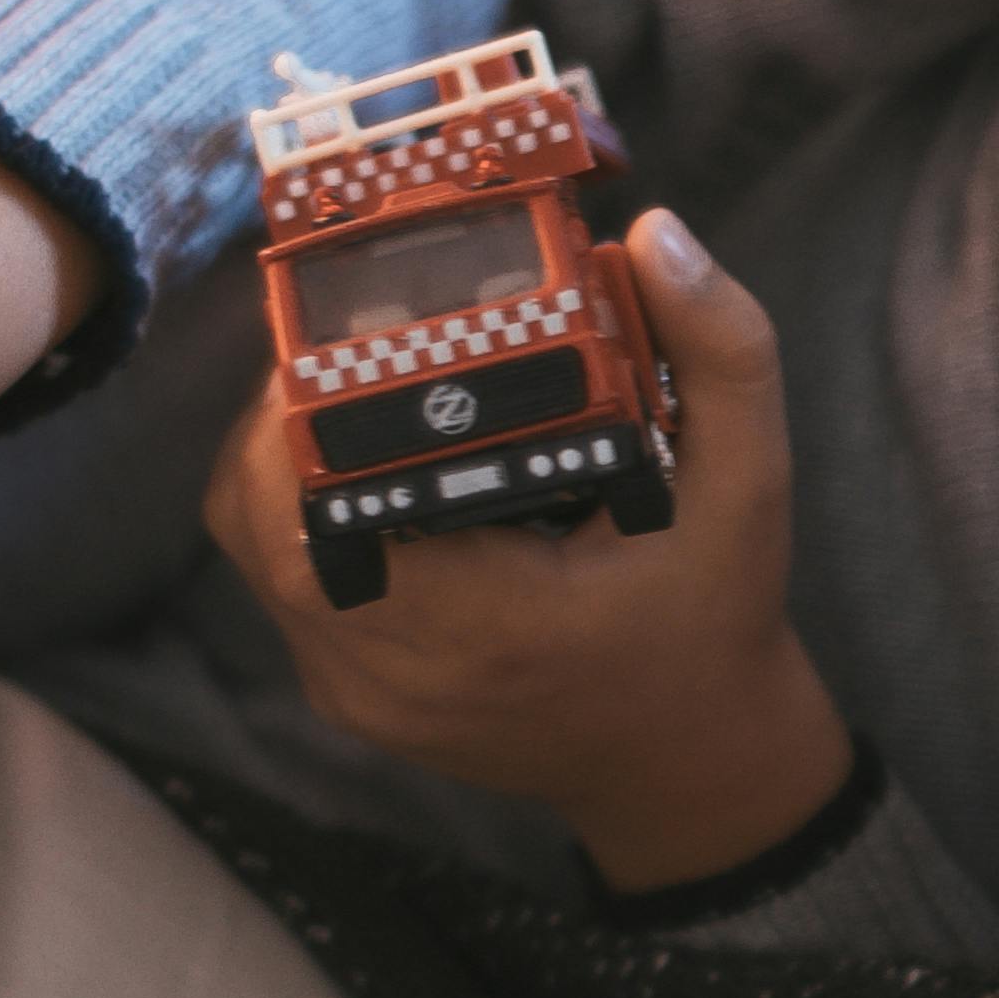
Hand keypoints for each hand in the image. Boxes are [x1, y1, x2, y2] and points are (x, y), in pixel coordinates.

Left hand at [205, 205, 854, 891]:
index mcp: (489, 625)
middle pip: (258, 514)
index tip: (350, 323)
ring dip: (274, 452)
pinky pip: (278, 581)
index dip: (304, 408)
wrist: (688, 764)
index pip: (325, 512)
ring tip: (338, 380)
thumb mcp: (748, 485)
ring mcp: (359, 693)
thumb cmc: (713, 620)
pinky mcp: (345, 695)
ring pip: (250, 542)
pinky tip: (349, 456)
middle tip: (341, 330)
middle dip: (278, 408)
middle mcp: (401, 672)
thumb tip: (655, 233)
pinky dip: (293, 507)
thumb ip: (722, 354)